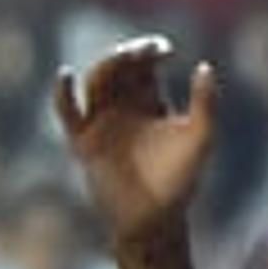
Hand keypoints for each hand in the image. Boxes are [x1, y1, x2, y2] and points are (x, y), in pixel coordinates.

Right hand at [53, 36, 221, 259]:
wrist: (155, 219)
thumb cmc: (181, 180)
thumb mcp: (200, 138)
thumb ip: (205, 103)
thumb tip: (205, 65)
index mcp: (150, 101)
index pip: (144, 63)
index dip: (150, 50)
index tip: (163, 49)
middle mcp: (123, 106)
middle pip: (118, 66)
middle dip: (128, 54)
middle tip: (143, 51)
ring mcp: (101, 122)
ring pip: (95, 81)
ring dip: (106, 66)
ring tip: (122, 59)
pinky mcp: (84, 141)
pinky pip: (67, 112)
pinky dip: (62, 93)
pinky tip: (66, 75)